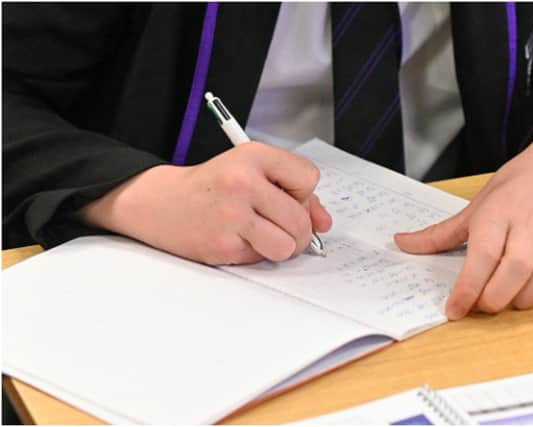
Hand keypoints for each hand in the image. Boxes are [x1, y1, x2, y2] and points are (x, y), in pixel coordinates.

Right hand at [80, 142, 331, 264]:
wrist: (160, 201)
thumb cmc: (211, 185)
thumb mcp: (252, 172)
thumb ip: (293, 191)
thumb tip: (323, 222)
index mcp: (253, 156)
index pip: (309, 178)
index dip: (302, 193)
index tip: (287, 195)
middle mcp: (243, 182)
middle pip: (301, 220)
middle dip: (297, 229)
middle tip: (277, 223)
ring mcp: (232, 215)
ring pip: (287, 246)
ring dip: (280, 246)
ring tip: (262, 235)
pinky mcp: (222, 245)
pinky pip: (262, 259)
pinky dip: (256, 254)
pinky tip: (237, 239)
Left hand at [394, 121, 532, 318]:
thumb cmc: (517, 185)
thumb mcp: (475, 206)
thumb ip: (440, 233)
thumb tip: (401, 243)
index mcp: (497, 215)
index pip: (482, 256)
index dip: (467, 288)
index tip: (454, 309)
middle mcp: (528, 225)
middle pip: (514, 271)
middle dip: (493, 299)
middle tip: (478, 305)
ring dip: (522, 300)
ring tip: (504, 299)